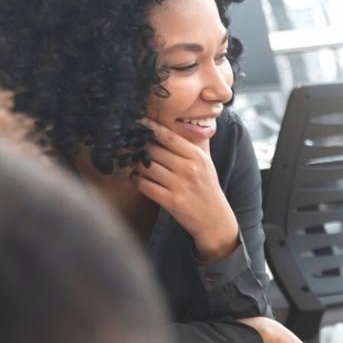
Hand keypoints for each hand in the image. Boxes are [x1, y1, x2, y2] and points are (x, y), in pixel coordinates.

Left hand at [133, 117, 239, 261]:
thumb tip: (180, 122)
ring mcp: (180, 186)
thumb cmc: (207, 189)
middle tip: (127, 144)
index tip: (137, 122)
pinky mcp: (171, 202)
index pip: (168, 136)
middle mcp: (189, 169)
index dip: (149, 127)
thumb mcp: (206, 164)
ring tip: (131, 161)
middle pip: (153, 150)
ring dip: (134, 163)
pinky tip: (135, 178)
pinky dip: (135, 180)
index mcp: (197, 157)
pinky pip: (144, 186)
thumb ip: (194, 144)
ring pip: (146, 167)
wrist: (215, 220)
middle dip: (137, 146)